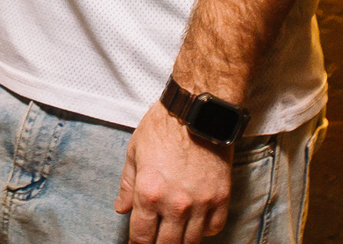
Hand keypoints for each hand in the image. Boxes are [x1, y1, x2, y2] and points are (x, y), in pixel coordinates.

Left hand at [114, 103, 232, 243]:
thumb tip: (121, 208)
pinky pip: (214, 228)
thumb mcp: (134, 152)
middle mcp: (175, 204)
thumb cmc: (162, 127)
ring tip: (175, 235)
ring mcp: (201, 203)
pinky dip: (205, 230)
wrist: (197, 111)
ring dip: (181, 241)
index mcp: (148, 193)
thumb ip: (127, 185)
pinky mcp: (221, 198)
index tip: (138, 243)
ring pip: (191, 242)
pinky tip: (197, 222)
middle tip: (156, 240)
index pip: (141, 237)